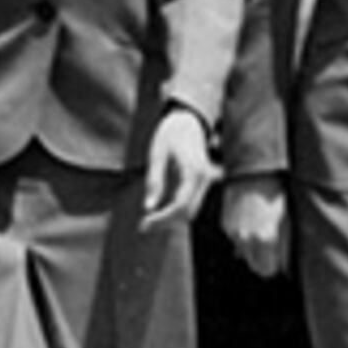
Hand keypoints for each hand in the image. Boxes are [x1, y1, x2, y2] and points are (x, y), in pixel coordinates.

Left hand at [138, 107, 217, 231]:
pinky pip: (190, 203)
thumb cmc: (170, 133)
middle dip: (166, 222)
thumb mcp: (156, 154)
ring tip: (148, 223)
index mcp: (194, 172)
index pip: (181, 205)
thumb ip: (154, 181)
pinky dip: (176, 211)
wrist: (188, 119)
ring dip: (171, 219)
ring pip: (191, 211)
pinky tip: (159, 213)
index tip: (144, 223)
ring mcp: (205, 182)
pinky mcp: (200, 183)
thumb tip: (149, 208)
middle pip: (188, 212)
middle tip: (142, 227)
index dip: (163, 218)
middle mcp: (204, 180)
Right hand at [220, 173, 287, 278]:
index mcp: (265, 239)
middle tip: (269, 249)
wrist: (254, 174)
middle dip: (261, 259)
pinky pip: (235, 238)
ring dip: (250, 245)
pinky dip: (241, 234)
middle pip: (253, 264)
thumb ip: (283, 248)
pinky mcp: (225, 224)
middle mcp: (247, 238)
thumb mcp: (285, 223)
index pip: (267, 270)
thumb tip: (282, 265)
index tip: (277, 263)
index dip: (273, 267)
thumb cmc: (275, 197)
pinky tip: (249, 220)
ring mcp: (234, 232)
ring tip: (259, 228)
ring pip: (243, 251)